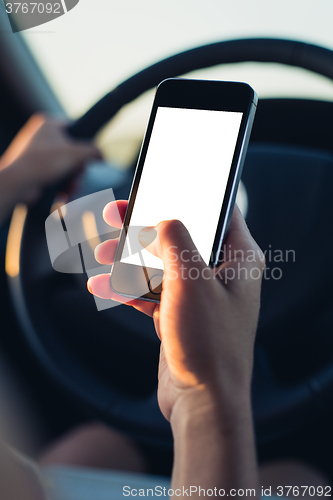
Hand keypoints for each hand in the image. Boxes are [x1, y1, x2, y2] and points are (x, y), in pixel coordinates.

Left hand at [0, 114, 100, 202]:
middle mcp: (41, 136)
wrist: (18, 183)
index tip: (87, 156)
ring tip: (71, 188)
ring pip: (65, 166)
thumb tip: (103, 155)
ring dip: (72, 180)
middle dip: (78, 169)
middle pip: (72, 151)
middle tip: (77, 175)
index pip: (75, 128)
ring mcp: (37, 154)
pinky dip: (62, 186)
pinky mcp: (36, 170)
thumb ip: (94, 151)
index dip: (84, 144)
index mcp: (48, 124)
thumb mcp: (77, 153)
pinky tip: (64, 194)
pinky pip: (56, 176)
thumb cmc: (43, 162)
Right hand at [88, 201, 263, 422]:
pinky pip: (151, 293)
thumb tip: (163, 220)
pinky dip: (128, 288)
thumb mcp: (191, 280)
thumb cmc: (208, 342)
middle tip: (116, 212)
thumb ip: (176, 240)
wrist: (202, 402)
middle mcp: (221, 275)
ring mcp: (199, 296)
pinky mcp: (180, 316)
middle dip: (145, 227)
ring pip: (161, 264)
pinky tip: (101, 284)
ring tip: (102, 253)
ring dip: (130, 259)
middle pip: (180, 237)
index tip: (163, 184)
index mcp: (239, 259)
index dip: (191, 196)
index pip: (219, 212)